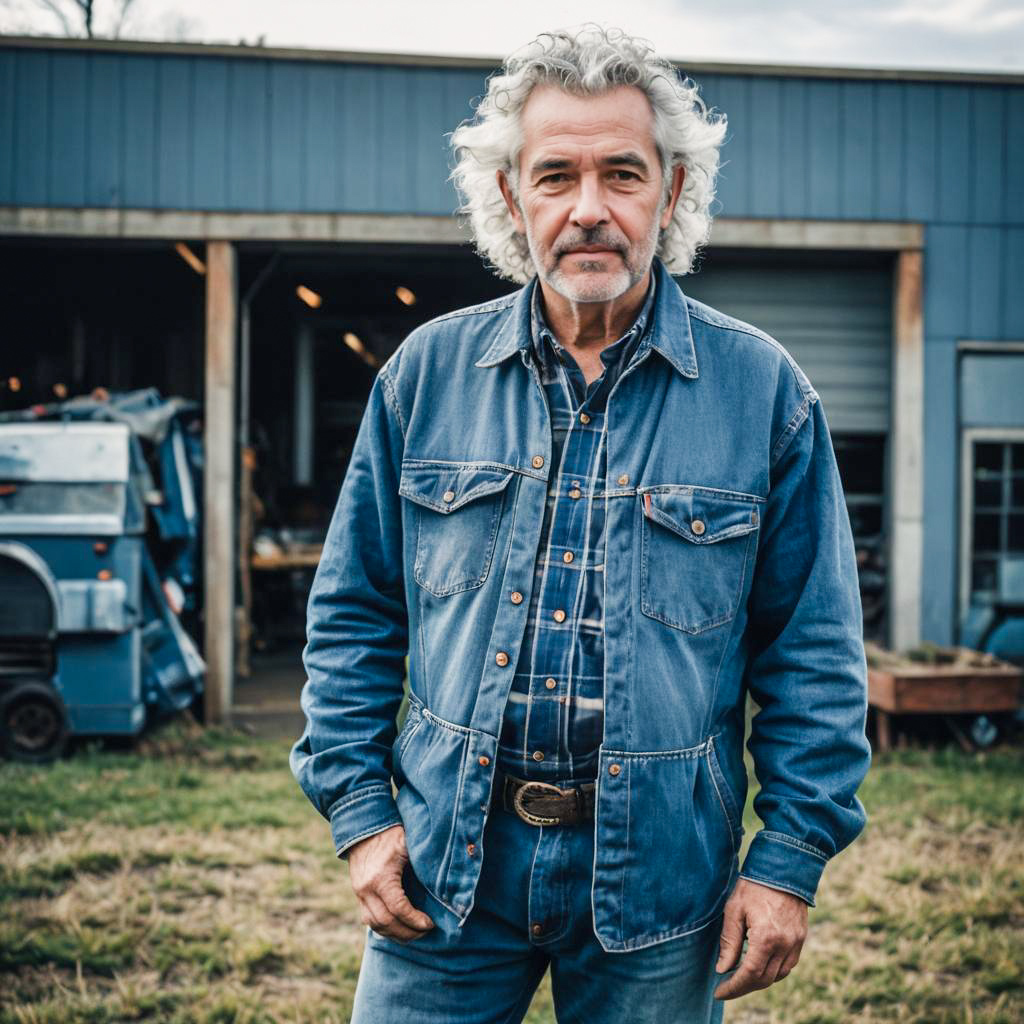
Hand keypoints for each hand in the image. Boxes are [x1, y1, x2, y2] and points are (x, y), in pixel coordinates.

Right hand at [345, 824, 434, 942]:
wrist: (362, 827)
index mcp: (380, 877)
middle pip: (386, 923)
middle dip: (408, 932)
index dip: (415, 920)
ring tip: (415, 933)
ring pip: (375, 925)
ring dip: (396, 934)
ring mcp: (359, 893)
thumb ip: (421, 862)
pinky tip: (399, 928)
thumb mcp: (407, 844)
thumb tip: (444, 881)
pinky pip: (369, 919)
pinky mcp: (358, 894)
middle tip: (426, 931)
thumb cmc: (390, 833)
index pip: (399, 908)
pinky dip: (385, 927)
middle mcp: (366, 889)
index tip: (430, 923)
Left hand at [713, 878, 807, 999]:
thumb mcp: (734, 909)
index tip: (719, 991)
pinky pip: (788, 965)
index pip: (749, 974)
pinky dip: (773, 971)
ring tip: (740, 978)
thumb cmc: (754, 884)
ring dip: (759, 981)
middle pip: (764, 979)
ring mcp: (796, 942)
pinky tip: (759, 966)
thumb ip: (729, 941)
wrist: (783, 867)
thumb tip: (722, 969)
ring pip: (777, 975)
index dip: (734, 987)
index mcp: (766, 937)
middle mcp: (785, 944)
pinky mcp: (801, 938)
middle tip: (726, 988)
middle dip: (743, 987)